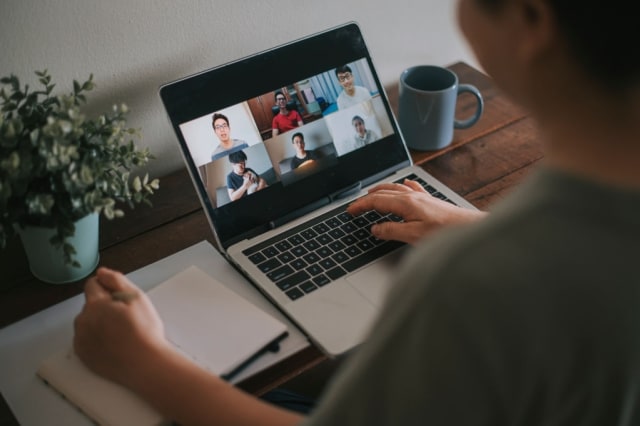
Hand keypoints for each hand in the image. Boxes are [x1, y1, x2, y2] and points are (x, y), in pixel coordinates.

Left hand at [73, 267, 170, 388]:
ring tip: (120, 332)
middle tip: (125, 317)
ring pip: (87, 322)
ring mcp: (81, 339)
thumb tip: (101, 272)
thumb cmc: (144, 331)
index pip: (92, 284)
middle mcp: (83, 320)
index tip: (121, 298)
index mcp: (95, 304)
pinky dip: (95, 338)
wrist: (145, 364)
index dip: (107, 287)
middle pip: (90, 304)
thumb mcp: (137, 297)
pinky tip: (113, 343)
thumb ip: (116, 280)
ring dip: (98, 322)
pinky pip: (85, 339)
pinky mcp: (82, 355)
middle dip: (103, 306)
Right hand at [347, 179, 485, 243]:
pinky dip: (403, 186)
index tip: (350, 210)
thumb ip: (391, 231)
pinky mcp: (431, 201)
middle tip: (356, 205)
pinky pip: (413, 188)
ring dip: (381, 190)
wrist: (470, 229)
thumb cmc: (445, 233)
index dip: (361, 205)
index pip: (376, 201)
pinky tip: (405, 184)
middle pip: (384, 192)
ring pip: (396, 188)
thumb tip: (376, 229)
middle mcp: (413, 196)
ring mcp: (423, 197)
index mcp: (406, 203)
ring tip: (372, 193)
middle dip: (367, 197)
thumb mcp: (413, 236)